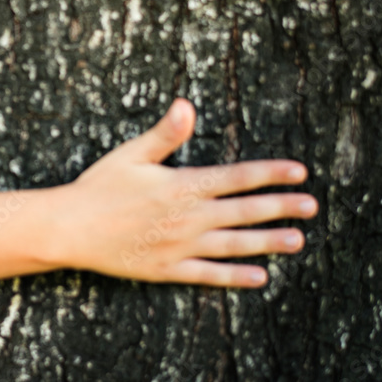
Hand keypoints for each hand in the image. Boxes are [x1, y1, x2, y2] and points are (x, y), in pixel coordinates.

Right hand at [63, 98, 317, 287]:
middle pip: (244, 211)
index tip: (299, 171)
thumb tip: (186, 104)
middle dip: (281, 207)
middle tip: (311, 206)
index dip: (270, 173)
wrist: (71, 227)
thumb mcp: (131, 154)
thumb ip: (165, 133)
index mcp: (182, 185)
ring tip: (297, 241)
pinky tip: (259, 277)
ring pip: (234, 244)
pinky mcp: (167, 269)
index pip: (236, 177)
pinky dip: (235, 277)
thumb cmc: (98, 187)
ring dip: (268, 242)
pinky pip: (209, 275)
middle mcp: (188, 217)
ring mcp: (180, 246)